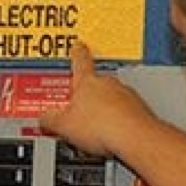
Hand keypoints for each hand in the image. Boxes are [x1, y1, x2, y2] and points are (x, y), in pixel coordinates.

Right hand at [38, 42, 158, 159]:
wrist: (135, 139)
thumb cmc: (104, 127)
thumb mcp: (64, 126)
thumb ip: (51, 119)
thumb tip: (44, 118)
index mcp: (87, 82)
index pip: (80, 61)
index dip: (77, 53)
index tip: (77, 46)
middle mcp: (109, 83)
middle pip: (95, 84)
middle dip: (87, 96)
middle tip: (78, 111)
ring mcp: (127, 95)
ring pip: (112, 99)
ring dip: (104, 110)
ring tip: (96, 130)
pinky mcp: (140, 110)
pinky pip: (126, 112)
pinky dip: (119, 121)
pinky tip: (112, 135)